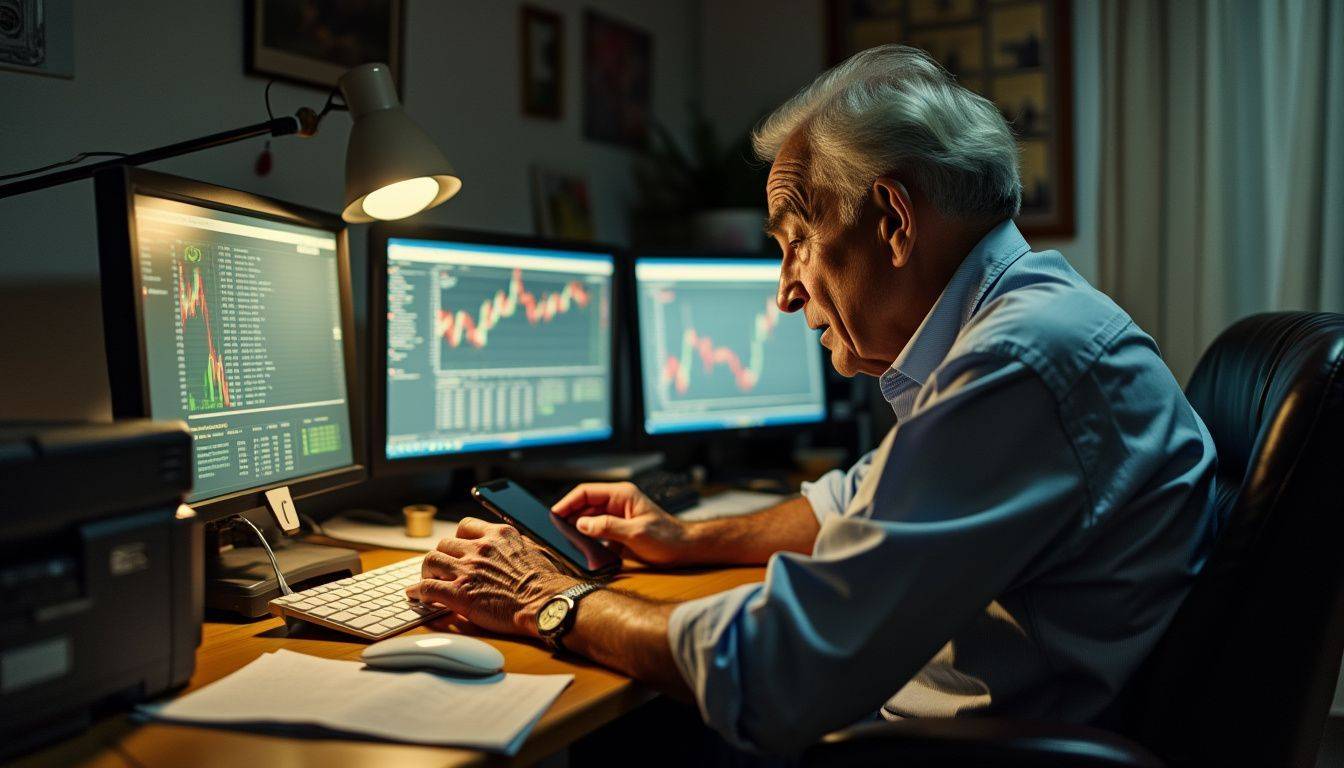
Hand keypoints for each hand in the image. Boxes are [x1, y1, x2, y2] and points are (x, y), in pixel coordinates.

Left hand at [407, 517, 578, 638]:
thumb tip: (517, 545)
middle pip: (445, 544)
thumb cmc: (547, 582)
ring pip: (431, 560)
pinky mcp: (459, 593)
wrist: (546, 603)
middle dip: (442, 556)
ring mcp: (468, 570)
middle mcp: (480, 548)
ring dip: (427, 571)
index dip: (458, 540)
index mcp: (499, 535)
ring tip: (427, 580)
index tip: (458, 549)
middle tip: (442, 569)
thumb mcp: (536, 550)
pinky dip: (418, 591)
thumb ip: (519, 544)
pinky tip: (416, 595)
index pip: (466, 527)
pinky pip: (427, 587)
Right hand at [551, 482, 693, 565]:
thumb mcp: (636, 533)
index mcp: (622, 495)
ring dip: (579, 530)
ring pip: (589, 520)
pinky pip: (598, 532)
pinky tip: (584, 549)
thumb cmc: (667, 537)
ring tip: (567, 541)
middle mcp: (618, 503)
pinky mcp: (619, 530)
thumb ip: (607, 527)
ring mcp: (618, 516)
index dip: (568, 502)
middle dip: (570, 517)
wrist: (685, 549)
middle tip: (555, 531)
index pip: (586, 492)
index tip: (554, 514)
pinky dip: (589, 540)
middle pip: (585, 506)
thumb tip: (581, 524)